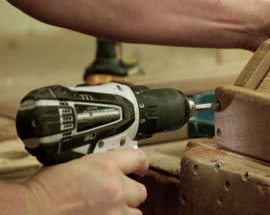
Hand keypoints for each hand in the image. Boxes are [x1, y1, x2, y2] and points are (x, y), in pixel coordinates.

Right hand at [24, 148, 148, 214]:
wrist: (31, 211)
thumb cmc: (46, 188)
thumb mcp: (74, 162)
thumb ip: (98, 162)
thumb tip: (112, 163)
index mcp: (106, 165)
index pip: (139, 159)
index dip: (140, 164)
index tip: (138, 169)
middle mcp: (115, 188)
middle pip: (141, 191)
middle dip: (129, 193)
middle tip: (116, 194)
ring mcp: (114, 212)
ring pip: (135, 213)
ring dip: (124, 211)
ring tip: (107, 210)